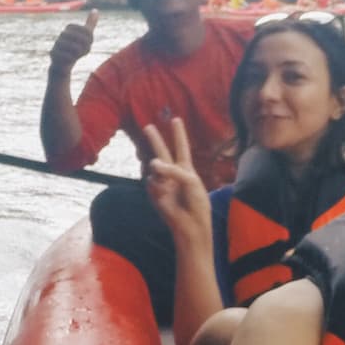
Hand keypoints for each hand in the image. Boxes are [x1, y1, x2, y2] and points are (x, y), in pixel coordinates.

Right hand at [48, 8, 98, 76]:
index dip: (90, 39)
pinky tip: (72, 59)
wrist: (62, 62)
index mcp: (70, 27)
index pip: (86, 31)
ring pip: (75, 48)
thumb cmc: (75, 47)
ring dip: (79, 53)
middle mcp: (62, 33)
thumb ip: (90, 24)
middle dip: (86, 47)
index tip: (89, 43)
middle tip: (84, 51)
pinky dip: (72, 58)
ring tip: (78, 55)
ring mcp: (57, 43)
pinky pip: (66, 56)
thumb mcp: (84, 36)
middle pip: (82, 39)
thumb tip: (95, 10)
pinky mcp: (53, 53)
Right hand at [142, 118, 211, 239]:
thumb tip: (152, 164)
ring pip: (153, 166)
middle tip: (148, 126)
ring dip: (159, 168)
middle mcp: (172, 173)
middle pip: (163, 152)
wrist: (190, 225)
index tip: (176, 119)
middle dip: (155, 139)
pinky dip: (158, 185)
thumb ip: (172, 169)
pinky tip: (164, 194)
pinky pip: (151, 182)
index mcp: (186, 169)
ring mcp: (162, 182)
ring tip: (166, 181)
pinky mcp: (154, 192)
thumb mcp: (191, 181)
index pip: (182, 147)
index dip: (179, 134)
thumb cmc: (196, 202)